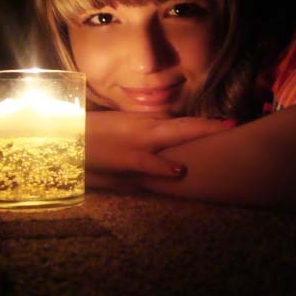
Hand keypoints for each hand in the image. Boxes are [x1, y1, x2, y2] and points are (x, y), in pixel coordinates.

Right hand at [85, 110, 232, 181]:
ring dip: (195, 139)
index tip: (230, 124)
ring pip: (171, 141)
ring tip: (219, 135)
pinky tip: (178, 172)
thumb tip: (167, 129)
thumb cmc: (89, 135)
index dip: (206, 125)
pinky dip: (162, 168)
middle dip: (208, 129)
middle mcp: (144, 132)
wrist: (62, 143)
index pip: (181, 123)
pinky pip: (146, 166)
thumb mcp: (121, 128)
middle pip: (183, 128)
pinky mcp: (123, 165)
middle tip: (233, 126)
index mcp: (144, 124)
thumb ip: (145, 130)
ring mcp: (135, 148)